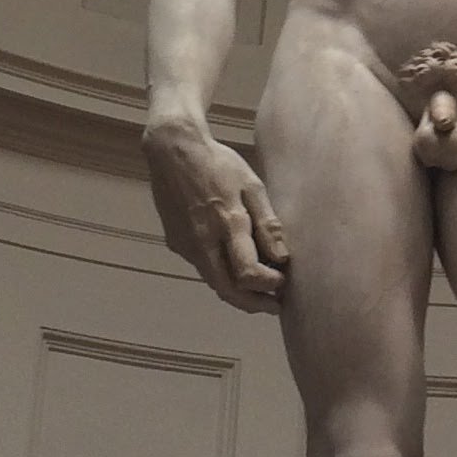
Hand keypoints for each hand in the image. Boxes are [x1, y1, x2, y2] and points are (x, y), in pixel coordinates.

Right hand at [141, 123, 287, 309]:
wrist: (173, 150)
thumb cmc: (218, 164)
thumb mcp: (251, 185)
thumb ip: (267, 222)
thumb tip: (281, 258)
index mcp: (226, 224)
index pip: (248, 273)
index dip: (268, 284)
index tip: (284, 282)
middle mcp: (203, 242)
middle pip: (227, 289)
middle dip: (252, 303)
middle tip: (274, 306)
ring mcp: (186, 245)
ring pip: (213, 279)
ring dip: (237, 290)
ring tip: (259, 287)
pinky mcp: (175, 243)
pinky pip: (202, 265)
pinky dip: (221, 272)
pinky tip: (234, 262)